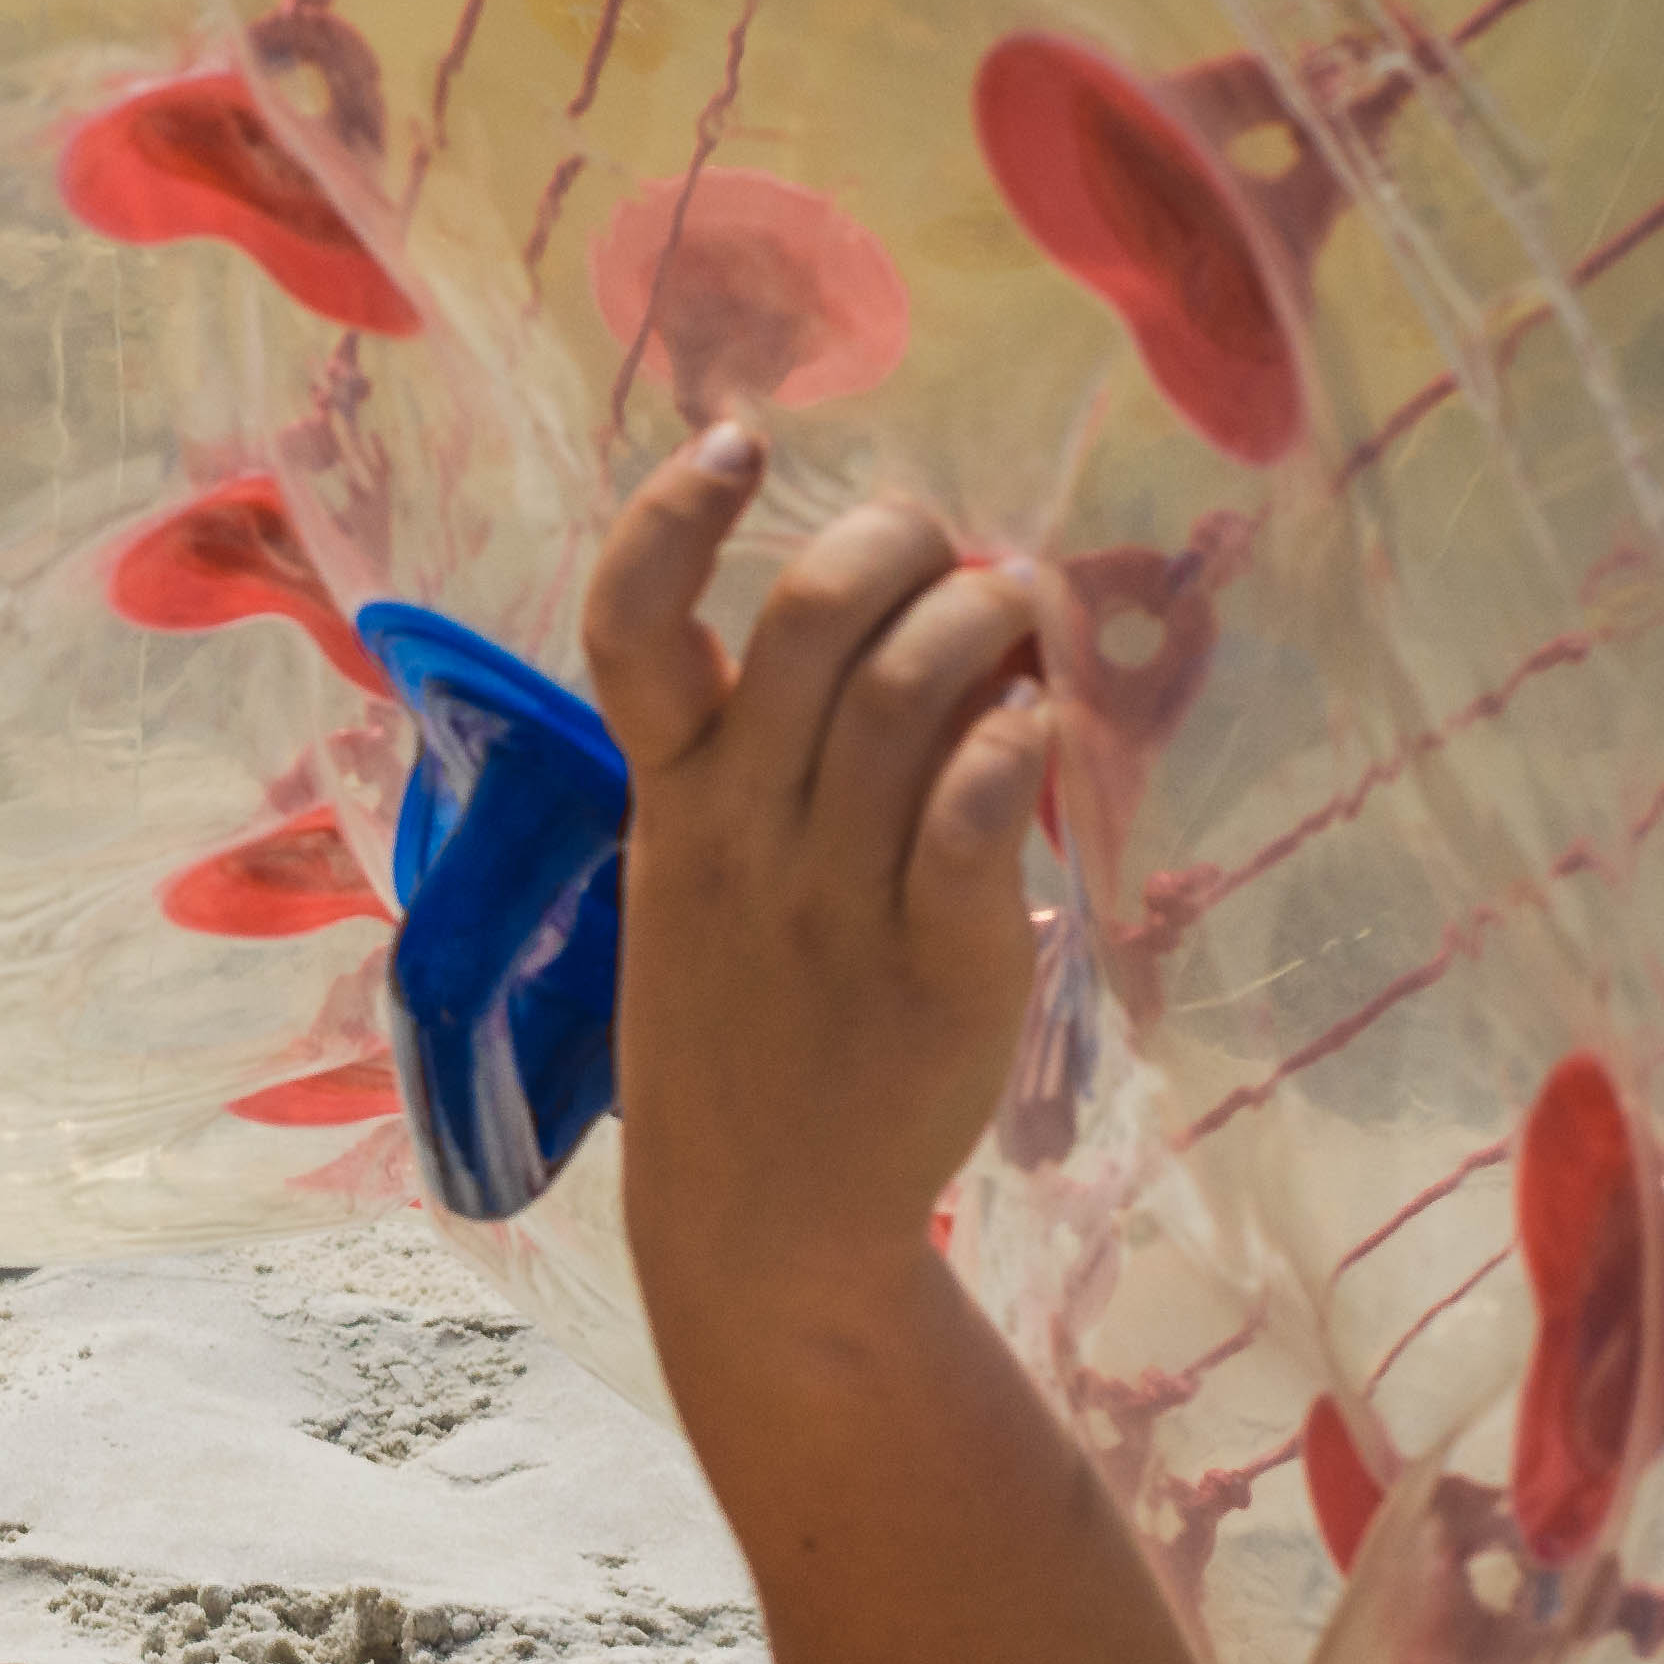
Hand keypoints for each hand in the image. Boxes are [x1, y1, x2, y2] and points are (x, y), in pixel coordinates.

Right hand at [579, 426, 1052, 1322]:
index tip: (741, 444)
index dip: (671, 514)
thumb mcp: (699, 883)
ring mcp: (830, 900)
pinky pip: (973, 815)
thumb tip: (900, 613)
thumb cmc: (742, 1026)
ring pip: (904, 693)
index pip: (628, 627)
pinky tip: (1035, 728)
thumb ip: (764, 759)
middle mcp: (737, 833)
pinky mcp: (935, 966)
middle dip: (898, 540)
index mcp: (668, 802)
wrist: (762, 1220)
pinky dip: (1013, 742)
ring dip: (984, 617)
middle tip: (949, 554)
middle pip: (807, 618)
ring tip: (1020, 617)